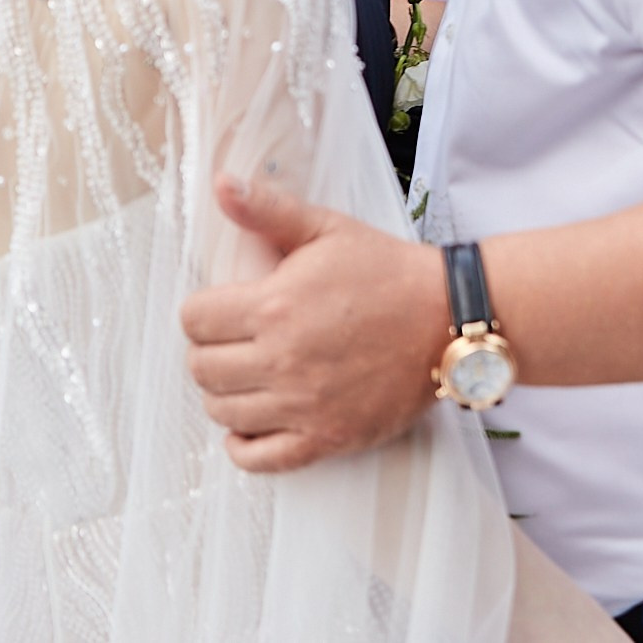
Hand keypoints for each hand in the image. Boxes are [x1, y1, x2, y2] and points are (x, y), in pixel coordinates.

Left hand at [180, 174, 445, 473]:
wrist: (447, 319)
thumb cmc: (388, 272)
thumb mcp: (326, 228)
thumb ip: (267, 209)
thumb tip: (220, 185)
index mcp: (274, 305)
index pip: (194, 320)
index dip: (202, 311)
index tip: (221, 308)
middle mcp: (281, 360)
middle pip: (201, 368)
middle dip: (209, 351)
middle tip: (234, 340)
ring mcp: (302, 405)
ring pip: (222, 411)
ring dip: (225, 393)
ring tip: (247, 374)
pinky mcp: (325, 438)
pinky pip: (259, 458)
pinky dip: (243, 445)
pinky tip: (251, 422)